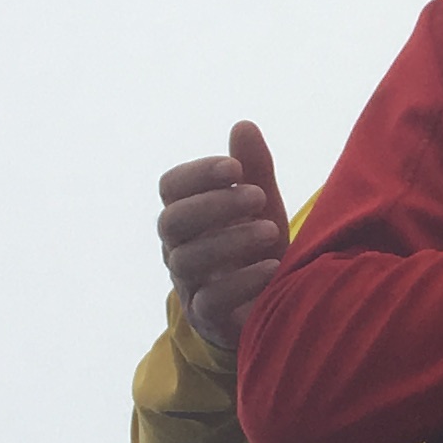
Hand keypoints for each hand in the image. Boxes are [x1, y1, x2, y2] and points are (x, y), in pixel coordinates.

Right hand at [159, 121, 286, 347]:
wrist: (271, 305)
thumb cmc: (258, 248)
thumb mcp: (262, 207)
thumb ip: (254, 170)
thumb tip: (243, 125)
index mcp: (188, 215)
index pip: (171, 187)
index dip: (198, 174)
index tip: (235, 167)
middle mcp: (179, 247)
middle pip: (172, 221)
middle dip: (214, 204)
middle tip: (259, 196)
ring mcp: (190, 284)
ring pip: (188, 260)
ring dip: (230, 240)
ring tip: (271, 231)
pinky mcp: (208, 317)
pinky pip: (209, 300)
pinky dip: (240, 282)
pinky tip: (271, 267)